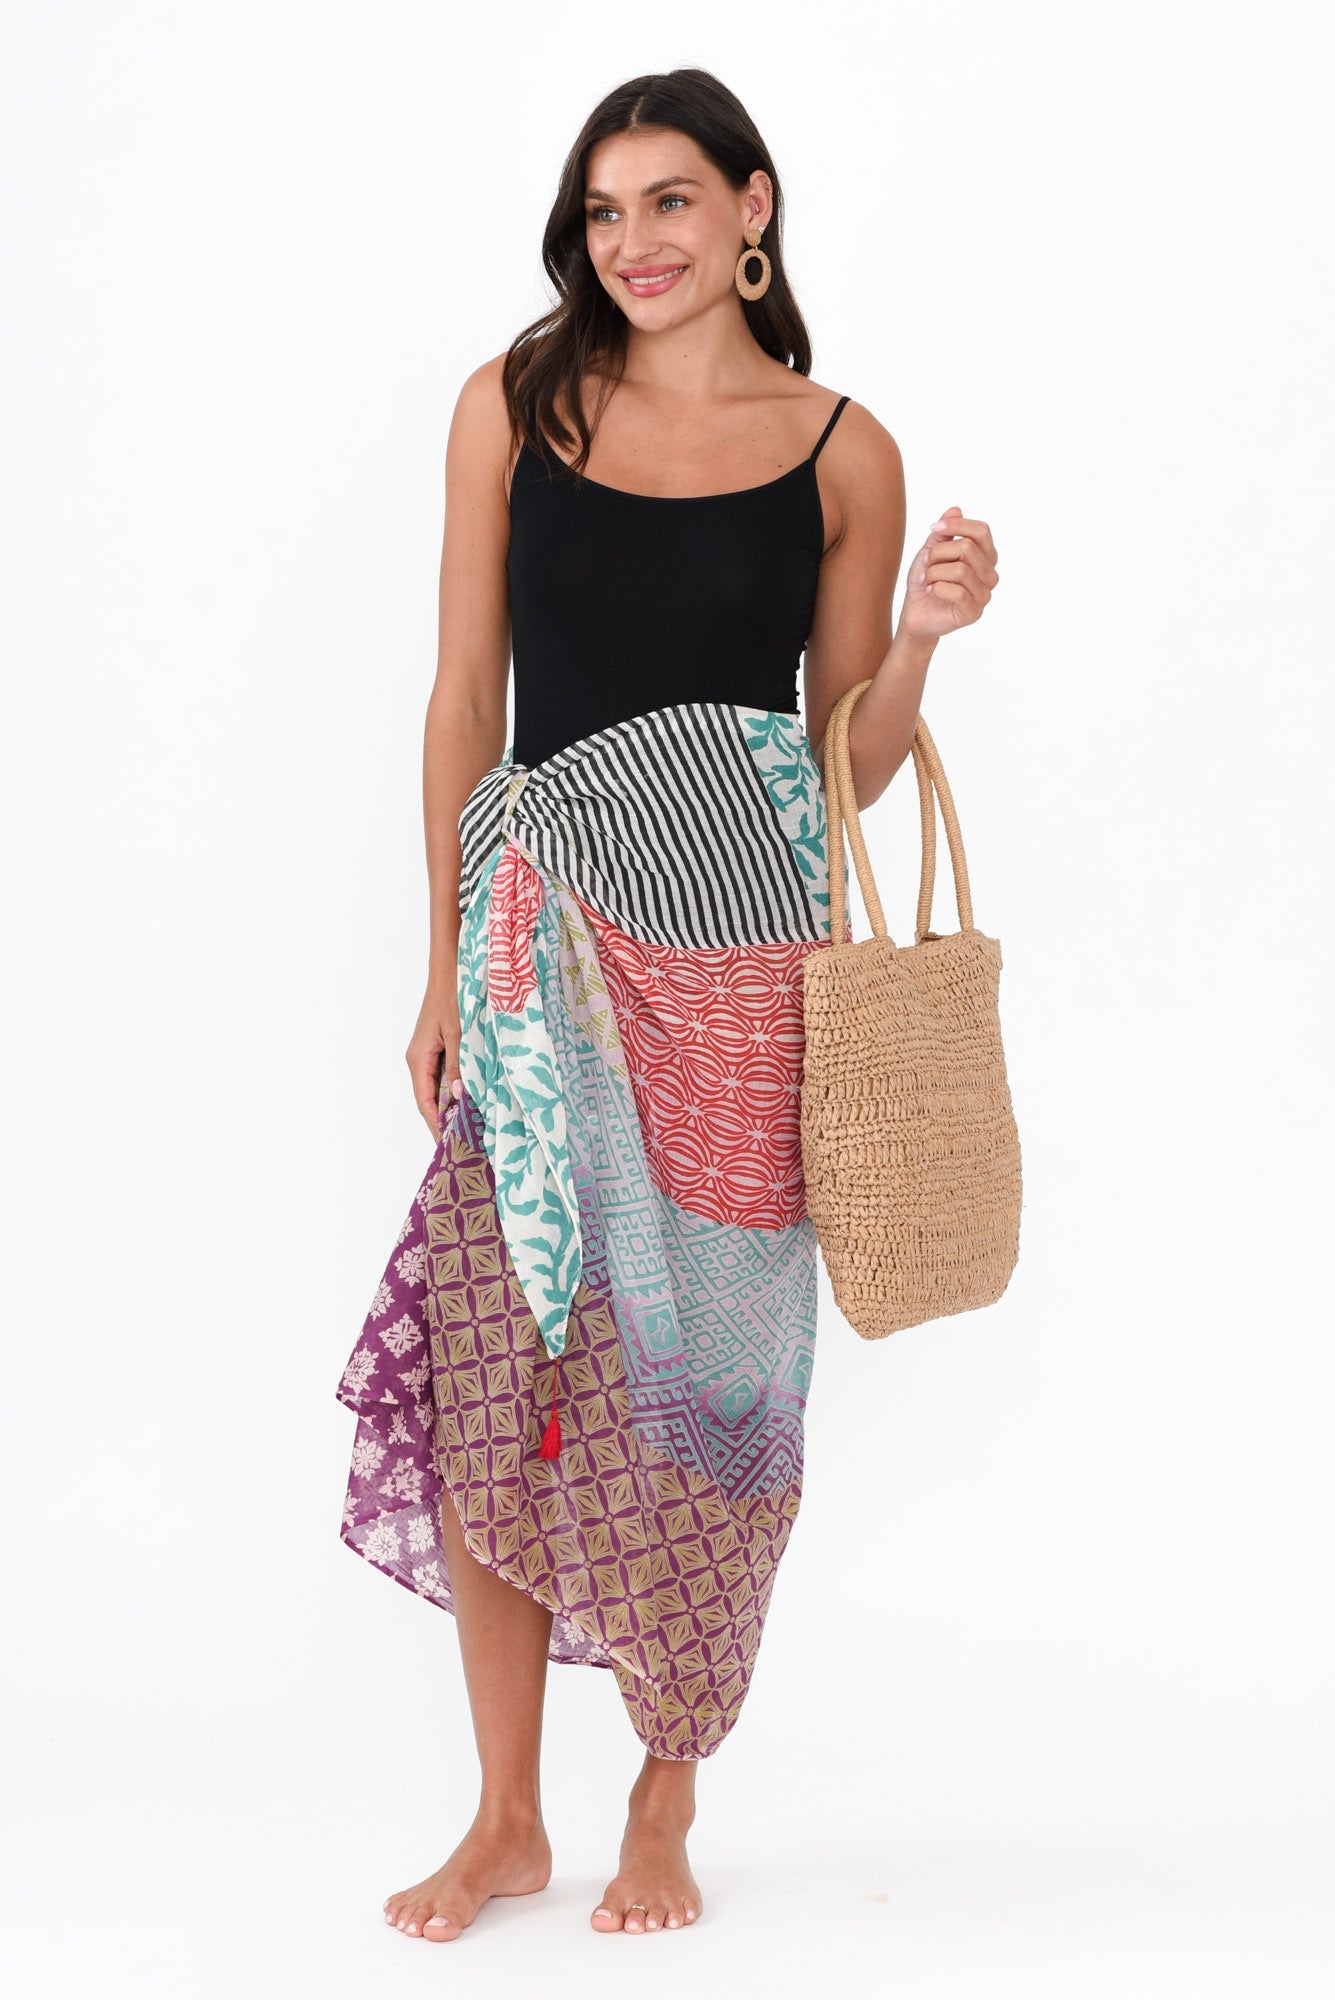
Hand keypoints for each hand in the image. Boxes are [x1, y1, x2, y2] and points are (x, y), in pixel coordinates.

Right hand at [406, 977, 461, 1143]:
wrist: (451, 968)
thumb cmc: (453, 996)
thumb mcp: (460, 1033)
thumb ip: (459, 1065)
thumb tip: (458, 1096)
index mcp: (418, 1059)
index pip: (425, 1103)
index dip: (437, 1126)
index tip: (451, 1147)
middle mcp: (421, 1060)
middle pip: (432, 1099)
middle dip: (448, 1121)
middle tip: (468, 1144)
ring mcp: (431, 1054)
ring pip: (442, 1088)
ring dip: (456, 1106)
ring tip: (475, 1128)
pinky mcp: (443, 1048)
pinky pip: (449, 1075)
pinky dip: (461, 1089)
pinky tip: (476, 1099)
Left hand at [899, 506, 998, 641]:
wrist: (915, 614)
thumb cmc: (926, 582)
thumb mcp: (931, 552)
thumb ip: (944, 533)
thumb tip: (956, 509)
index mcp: (985, 557)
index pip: (982, 531)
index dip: (956, 525)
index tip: (934, 529)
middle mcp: (990, 575)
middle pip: (968, 548)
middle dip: (938, 553)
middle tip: (925, 564)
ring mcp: (984, 595)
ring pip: (960, 569)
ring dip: (934, 572)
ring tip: (926, 580)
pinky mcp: (973, 612)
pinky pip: (957, 592)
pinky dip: (937, 587)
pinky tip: (930, 591)